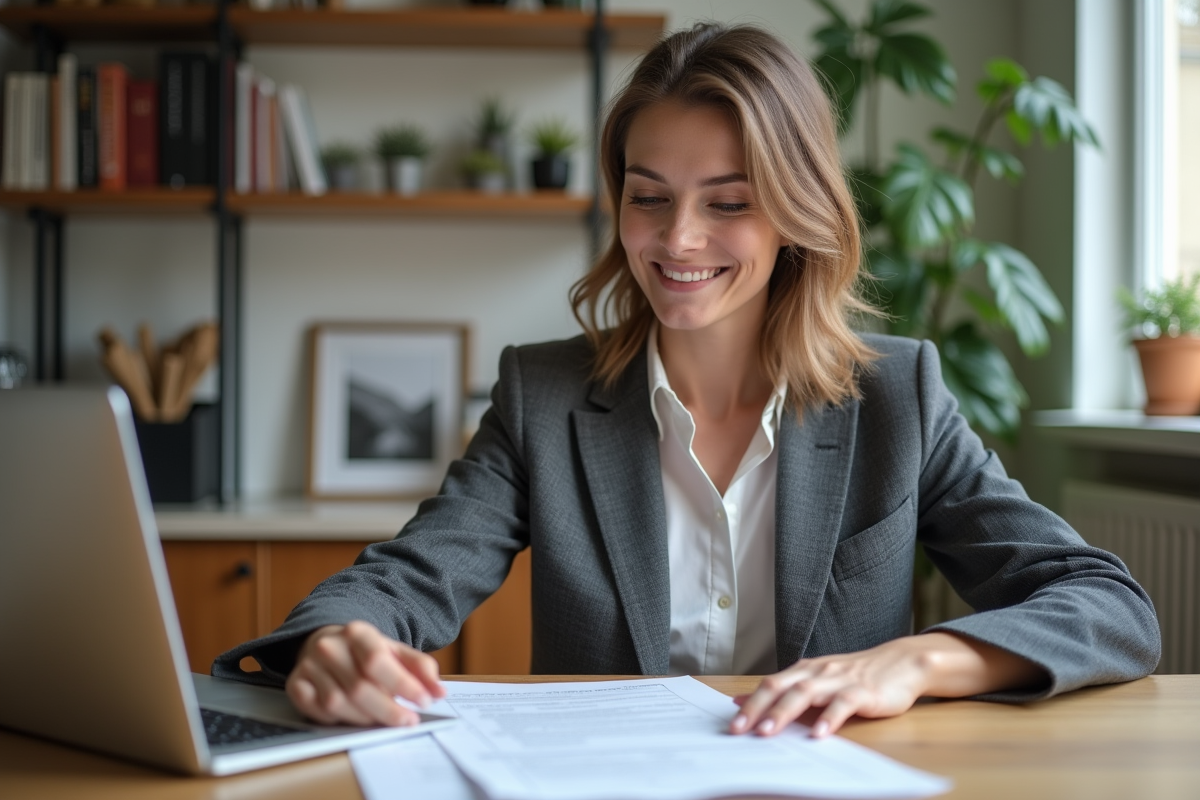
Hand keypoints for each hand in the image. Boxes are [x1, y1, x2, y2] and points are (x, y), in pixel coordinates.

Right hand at [285, 621, 445, 726]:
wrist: (330, 644)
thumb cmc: (367, 652)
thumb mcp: (396, 651)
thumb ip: (420, 668)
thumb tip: (439, 691)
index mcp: (356, 632)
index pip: (378, 661)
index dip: (403, 685)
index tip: (423, 701)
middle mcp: (328, 646)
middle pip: (359, 687)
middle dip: (388, 710)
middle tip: (408, 721)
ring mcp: (308, 665)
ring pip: (338, 703)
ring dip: (365, 718)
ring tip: (382, 719)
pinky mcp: (295, 684)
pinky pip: (317, 711)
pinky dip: (338, 719)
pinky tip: (354, 717)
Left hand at [729, 633, 1045, 738]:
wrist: (902, 663)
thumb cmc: (857, 676)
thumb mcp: (817, 681)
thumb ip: (784, 692)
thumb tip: (743, 701)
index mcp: (805, 670)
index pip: (770, 685)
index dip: (749, 703)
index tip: (730, 722)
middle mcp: (818, 672)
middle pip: (781, 687)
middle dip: (757, 708)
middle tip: (739, 729)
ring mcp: (840, 680)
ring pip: (807, 693)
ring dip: (785, 713)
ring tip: (769, 731)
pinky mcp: (863, 691)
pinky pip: (844, 704)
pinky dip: (830, 718)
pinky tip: (820, 734)